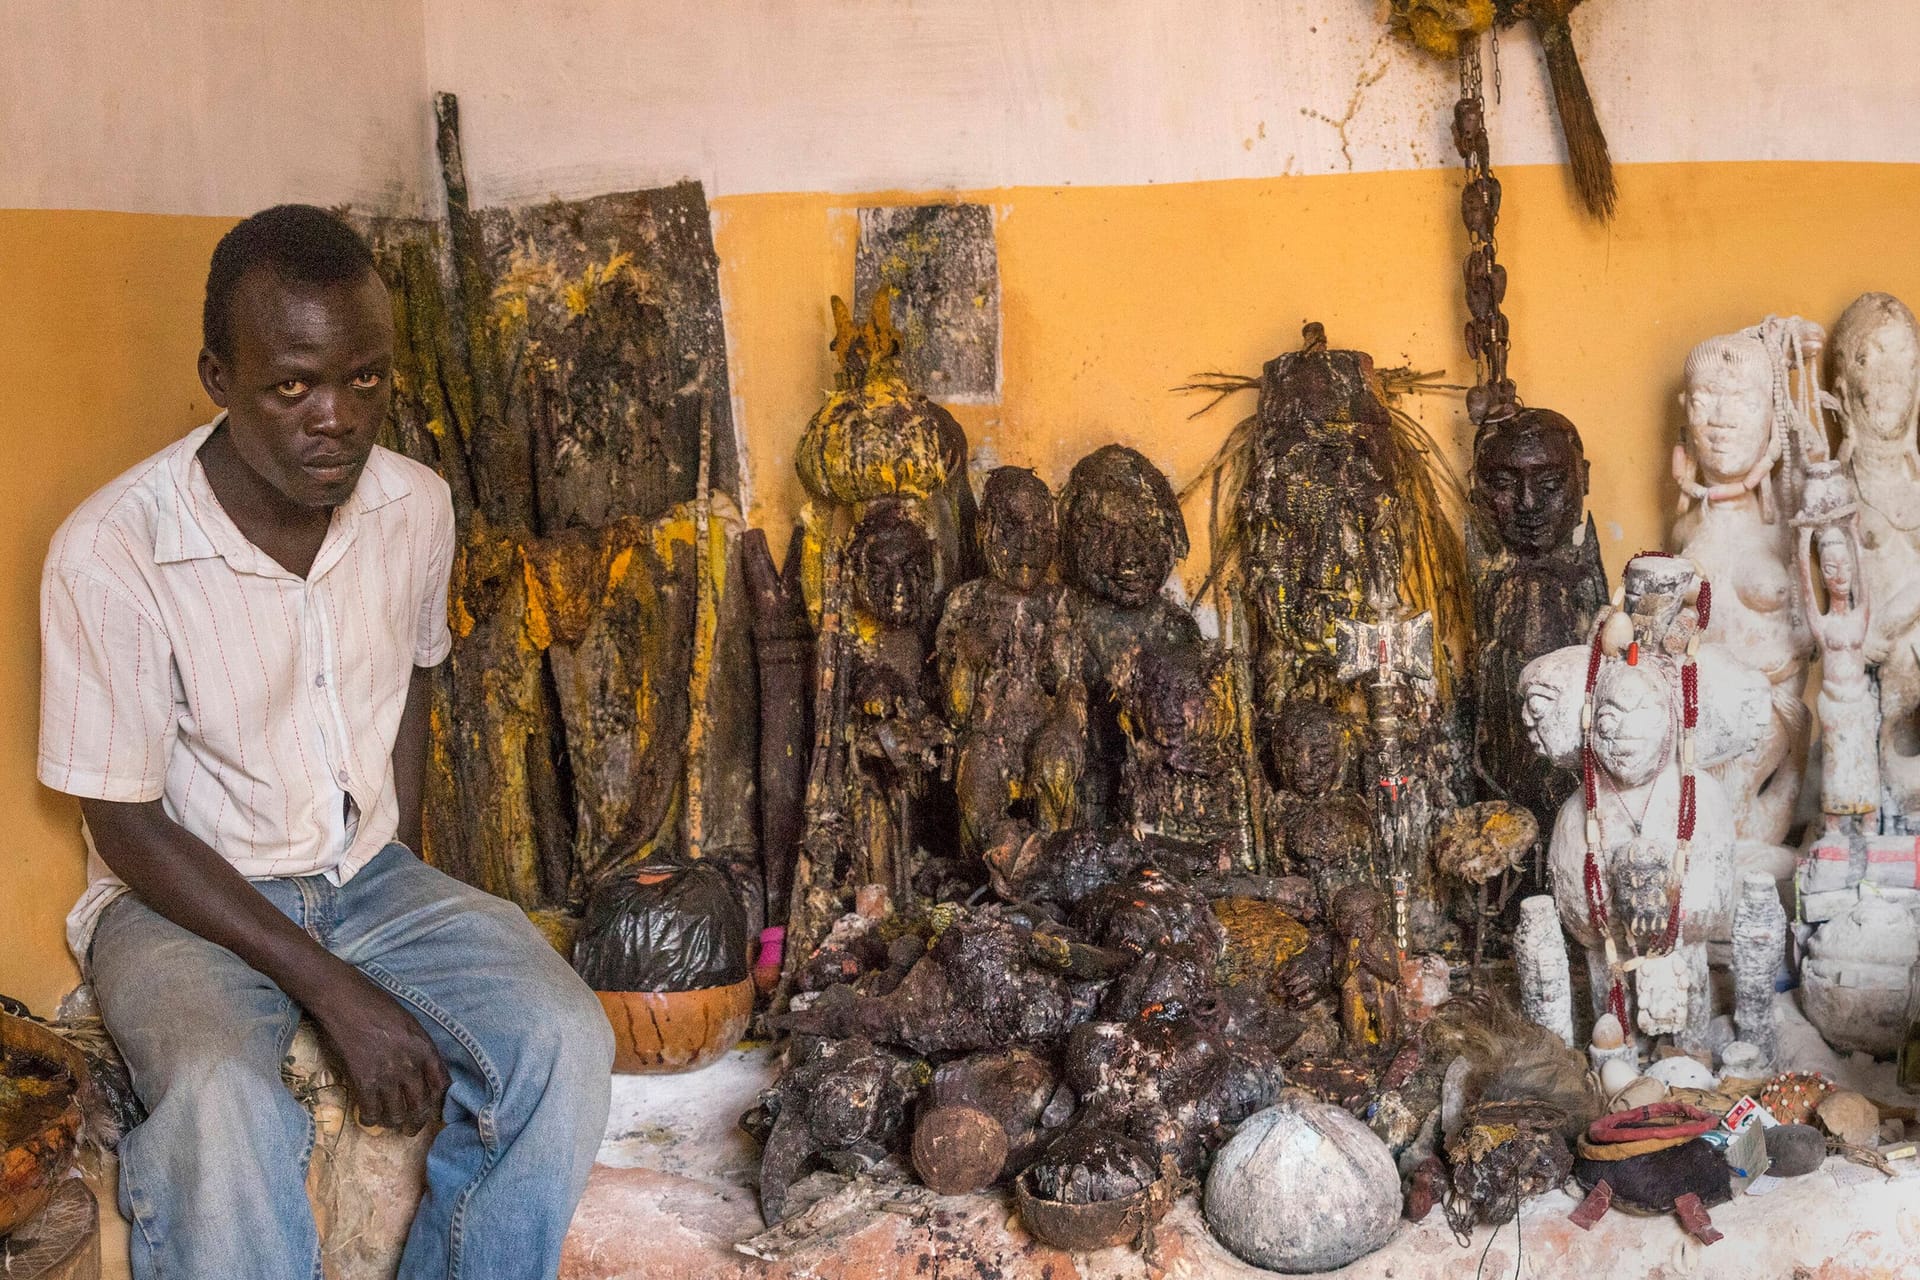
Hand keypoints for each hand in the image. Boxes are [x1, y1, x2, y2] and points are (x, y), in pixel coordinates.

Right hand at [306, 965, 448, 1133]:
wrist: (345, 1001)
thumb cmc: (377, 1006)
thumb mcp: (410, 1023)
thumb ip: (419, 1048)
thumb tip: (421, 1070)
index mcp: (425, 1049)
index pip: (442, 1085)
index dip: (439, 1102)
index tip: (435, 1109)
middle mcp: (411, 1066)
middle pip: (421, 1105)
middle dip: (418, 1121)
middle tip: (412, 1129)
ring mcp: (387, 1076)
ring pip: (397, 1114)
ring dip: (394, 1124)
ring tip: (391, 1125)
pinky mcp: (363, 1082)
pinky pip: (371, 1111)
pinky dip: (371, 1119)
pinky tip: (368, 1118)